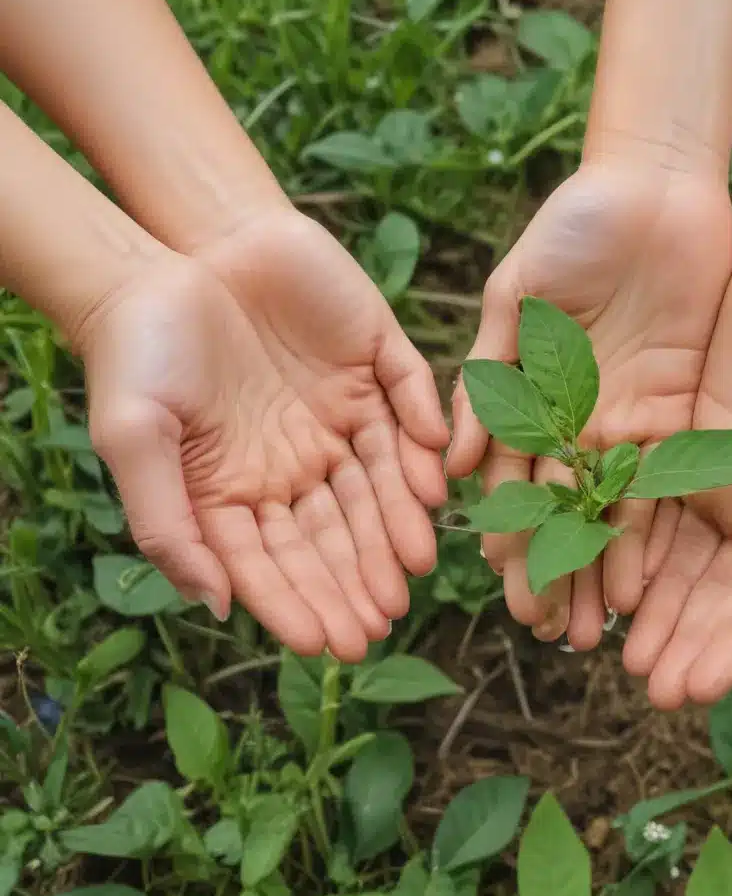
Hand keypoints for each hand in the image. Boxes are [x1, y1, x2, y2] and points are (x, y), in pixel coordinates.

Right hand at [82, 210, 447, 659]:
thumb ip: (169, 524)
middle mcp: (300, 459)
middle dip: (360, 576)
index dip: (303, 600)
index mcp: (244, 488)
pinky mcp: (373, 359)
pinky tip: (431, 481)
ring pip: (382, 478)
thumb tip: (216, 606)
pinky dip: (420, 437)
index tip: (328, 643)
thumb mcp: (135, 440)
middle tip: (383, 620)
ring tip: (418, 567)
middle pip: (338, 529)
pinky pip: (406, 400)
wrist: (168, 252)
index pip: (278, 558)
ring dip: (400, 522)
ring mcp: (342, 410)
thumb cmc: (138, 352)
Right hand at [446, 162, 731, 649]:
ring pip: (607, 509)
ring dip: (599, 568)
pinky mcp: (674, 410)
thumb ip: (490, 369)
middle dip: (553, 570)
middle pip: (559, 509)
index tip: (504, 591)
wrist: (657, 186)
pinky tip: (639, 581)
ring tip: (594, 630)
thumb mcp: (519, 292)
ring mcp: (623, 419)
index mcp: (527, 394)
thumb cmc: (574, 225)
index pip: (512, 483)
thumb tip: (453, 458)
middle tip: (548, 633)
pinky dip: (647, 532)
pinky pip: (659, 482)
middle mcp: (573, 419)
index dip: (508, 536)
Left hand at [623, 225, 731, 708]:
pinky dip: (618, 538)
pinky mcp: (676, 443)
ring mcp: (713, 481)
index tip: (688, 689)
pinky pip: (640, 500)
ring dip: (641, 604)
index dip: (727, 650)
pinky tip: (592, 575)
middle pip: (710, 593)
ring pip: (669, 557)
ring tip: (609, 648)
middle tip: (644, 685)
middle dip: (678, 639)